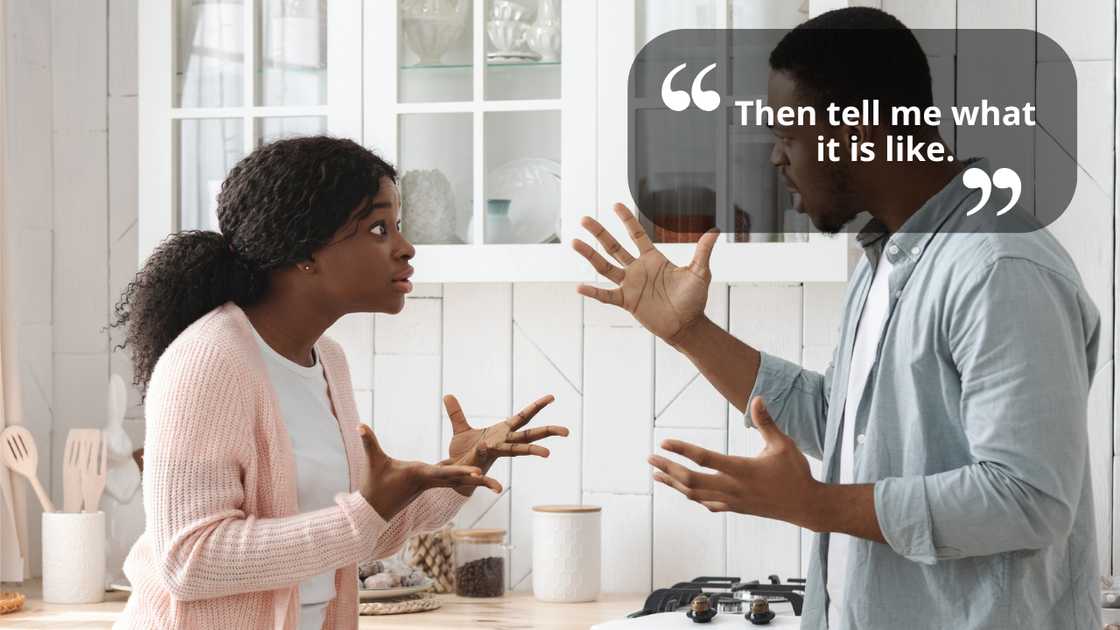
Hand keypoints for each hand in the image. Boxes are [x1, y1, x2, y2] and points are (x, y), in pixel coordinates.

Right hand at [358, 424, 500, 520]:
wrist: (374, 509)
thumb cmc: (373, 484)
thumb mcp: (372, 461)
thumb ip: (368, 442)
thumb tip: (359, 424)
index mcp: (420, 474)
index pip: (444, 472)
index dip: (461, 471)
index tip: (478, 472)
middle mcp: (430, 480)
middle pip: (459, 480)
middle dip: (478, 482)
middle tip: (499, 486)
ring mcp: (431, 484)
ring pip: (458, 482)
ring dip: (477, 483)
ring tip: (498, 486)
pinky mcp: (430, 485)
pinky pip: (452, 481)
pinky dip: (465, 478)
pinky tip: (477, 474)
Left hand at [443, 394, 569, 494]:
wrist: (452, 472)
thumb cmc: (462, 452)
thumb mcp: (459, 428)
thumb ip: (456, 413)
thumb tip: (448, 395)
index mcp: (502, 432)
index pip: (523, 417)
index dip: (537, 406)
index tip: (552, 397)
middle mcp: (503, 442)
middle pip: (530, 434)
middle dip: (548, 431)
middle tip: (567, 431)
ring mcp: (495, 452)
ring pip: (517, 450)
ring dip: (532, 451)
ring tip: (548, 453)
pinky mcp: (482, 461)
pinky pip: (490, 457)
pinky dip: (499, 460)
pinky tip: (503, 459)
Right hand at [572, 203, 718, 343]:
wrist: (687, 325)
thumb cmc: (693, 299)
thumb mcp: (699, 273)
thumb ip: (702, 252)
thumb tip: (715, 231)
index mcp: (653, 259)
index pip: (636, 235)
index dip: (626, 220)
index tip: (616, 205)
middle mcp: (638, 269)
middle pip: (613, 247)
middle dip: (599, 233)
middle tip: (584, 219)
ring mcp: (630, 285)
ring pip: (605, 267)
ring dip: (590, 255)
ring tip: (574, 242)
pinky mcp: (627, 301)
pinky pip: (607, 296)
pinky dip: (593, 292)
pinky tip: (580, 287)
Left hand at [648, 396, 820, 526]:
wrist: (807, 507)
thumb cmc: (796, 472)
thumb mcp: (784, 443)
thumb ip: (767, 421)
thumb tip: (758, 397)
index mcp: (742, 469)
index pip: (704, 458)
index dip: (681, 449)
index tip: (663, 441)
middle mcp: (733, 487)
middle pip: (690, 480)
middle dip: (667, 468)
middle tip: (649, 457)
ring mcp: (732, 501)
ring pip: (694, 494)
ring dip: (673, 484)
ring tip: (656, 474)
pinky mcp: (736, 509)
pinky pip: (707, 504)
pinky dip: (692, 496)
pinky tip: (684, 491)